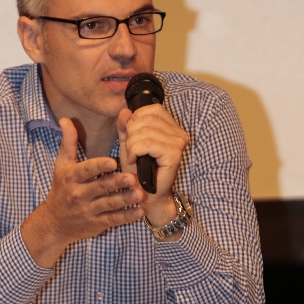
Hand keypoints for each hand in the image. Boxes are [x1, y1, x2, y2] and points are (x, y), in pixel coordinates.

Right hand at [21, 118, 143, 267]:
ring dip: (125, 199)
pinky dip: (126, 217)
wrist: (53, 223)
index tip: (113, 161)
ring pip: (109, 204)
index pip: (86, 170)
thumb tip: (65, 119)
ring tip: (140, 194)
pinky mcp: (96, 224)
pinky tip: (139, 212)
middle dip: (117, 182)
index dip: (99, 166)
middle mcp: (78, 194)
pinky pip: (112, 220)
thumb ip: (68, 142)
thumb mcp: (61, 166)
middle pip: (100, 187)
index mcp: (71, 177)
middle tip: (132, 177)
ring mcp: (88, 210)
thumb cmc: (61, 189)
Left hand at [117, 104, 188, 227]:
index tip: (130, 134)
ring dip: (132, 144)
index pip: (153, 109)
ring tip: (132, 156)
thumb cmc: (139, 170)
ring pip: (145, 131)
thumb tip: (124, 111)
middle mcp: (179, 133)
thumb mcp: (128, 144)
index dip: (136, 118)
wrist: (146, 194)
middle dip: (131, 133)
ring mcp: (178, 143)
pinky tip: (134, 160)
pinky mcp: (174, 154)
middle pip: (147, 118)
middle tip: (130, 149)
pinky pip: (148, 144)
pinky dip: (135, 151)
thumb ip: (125, 127)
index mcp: (171, 127)